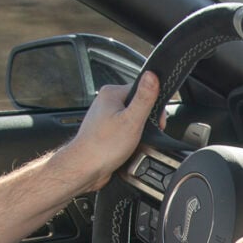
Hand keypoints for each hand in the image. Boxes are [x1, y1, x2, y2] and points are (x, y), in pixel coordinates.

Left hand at [61, 72, 160, 191]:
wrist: (85, 167)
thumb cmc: (104, 146)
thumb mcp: (132, 120)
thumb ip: (144, 97)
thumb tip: (152, 75)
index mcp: (111, 93)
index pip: (143, 90)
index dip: (154, 107)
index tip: (156, 122)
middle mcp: (106, 102)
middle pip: (139, 104)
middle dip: (147, 120)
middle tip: (145, 135)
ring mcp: (105, 116)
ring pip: (133, 118)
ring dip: (139, 131)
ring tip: (134, 142)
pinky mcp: (106, 130)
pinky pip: (126, 129)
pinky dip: (131, 138)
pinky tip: (128, 147)